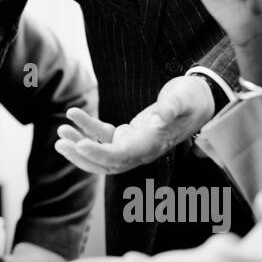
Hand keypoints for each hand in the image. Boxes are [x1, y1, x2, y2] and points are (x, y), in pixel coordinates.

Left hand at [55, 75, 214, 174]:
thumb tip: (158, 116)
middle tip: (60, 144)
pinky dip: (88, 127)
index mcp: (152, 146)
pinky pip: (104, 135)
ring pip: (101, 152)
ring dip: (80, 144)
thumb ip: (171, 108)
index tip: (80, 145)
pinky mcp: (129, 133)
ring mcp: (134, 144)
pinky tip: (73, 114)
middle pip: (106, 163)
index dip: (99, 154)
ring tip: (61, 133)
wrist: (201, 98)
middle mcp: (141, 150)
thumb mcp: (184, 99)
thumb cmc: (192, 98)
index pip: (121, 157)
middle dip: (82, 156)